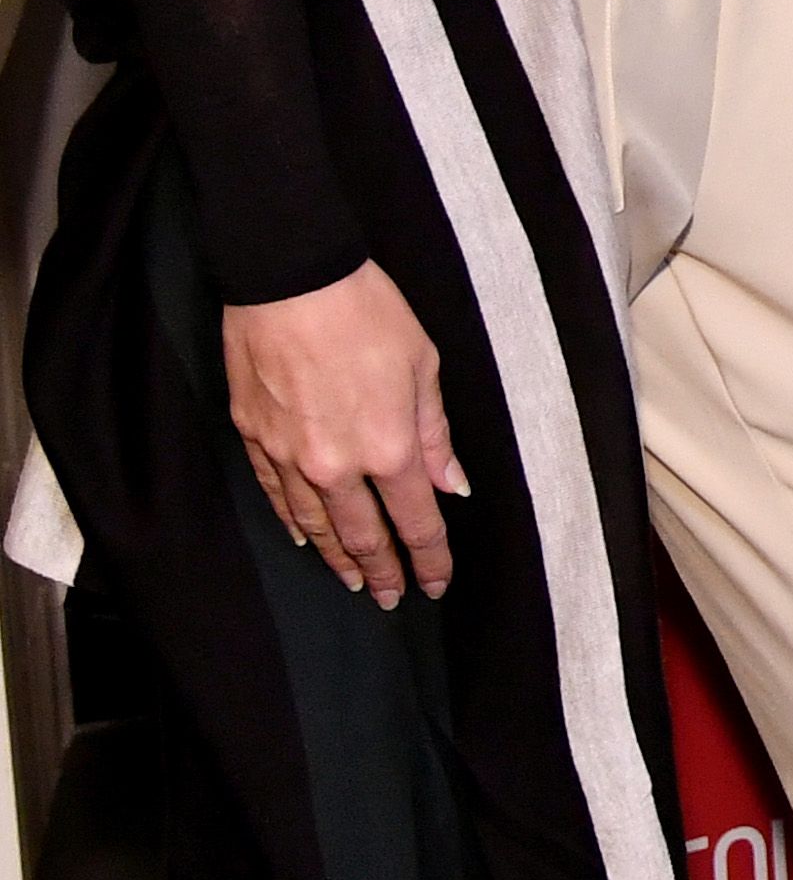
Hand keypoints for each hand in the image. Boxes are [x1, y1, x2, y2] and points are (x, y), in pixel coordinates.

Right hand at [222, 265, 466, 607]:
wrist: (291, 282)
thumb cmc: (367, 313)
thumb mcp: (423, 366)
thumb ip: (435, 434)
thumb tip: (451, 484)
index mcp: (388, 447)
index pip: (415, 521)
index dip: (430, 557)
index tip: (437, 582)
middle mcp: (336, 465)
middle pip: (362, 535)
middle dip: (383, 571)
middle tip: (393, 598)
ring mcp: (288, 456)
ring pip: (315, 524)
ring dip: (338, 558)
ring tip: (354, 580)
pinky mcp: (254, 438)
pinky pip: (277, 496)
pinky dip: (294, 522)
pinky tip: (305, 537)